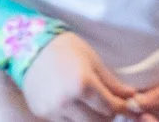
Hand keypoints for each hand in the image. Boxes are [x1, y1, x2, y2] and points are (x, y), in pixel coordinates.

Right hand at [18, 32, 139, 121]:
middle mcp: (67, 101)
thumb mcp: (92, 60)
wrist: (27, 44)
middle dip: (108, 116)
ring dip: (91, 118)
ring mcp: (53, 109)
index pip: (112, 108)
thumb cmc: (63, 47)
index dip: (124, 108)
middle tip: (109, 106)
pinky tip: (74, 104)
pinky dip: (74, 117)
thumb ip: (112, 82)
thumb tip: (132, 97)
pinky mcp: (42, 113)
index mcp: (83, 84)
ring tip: (91, 106)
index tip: (130, 107)